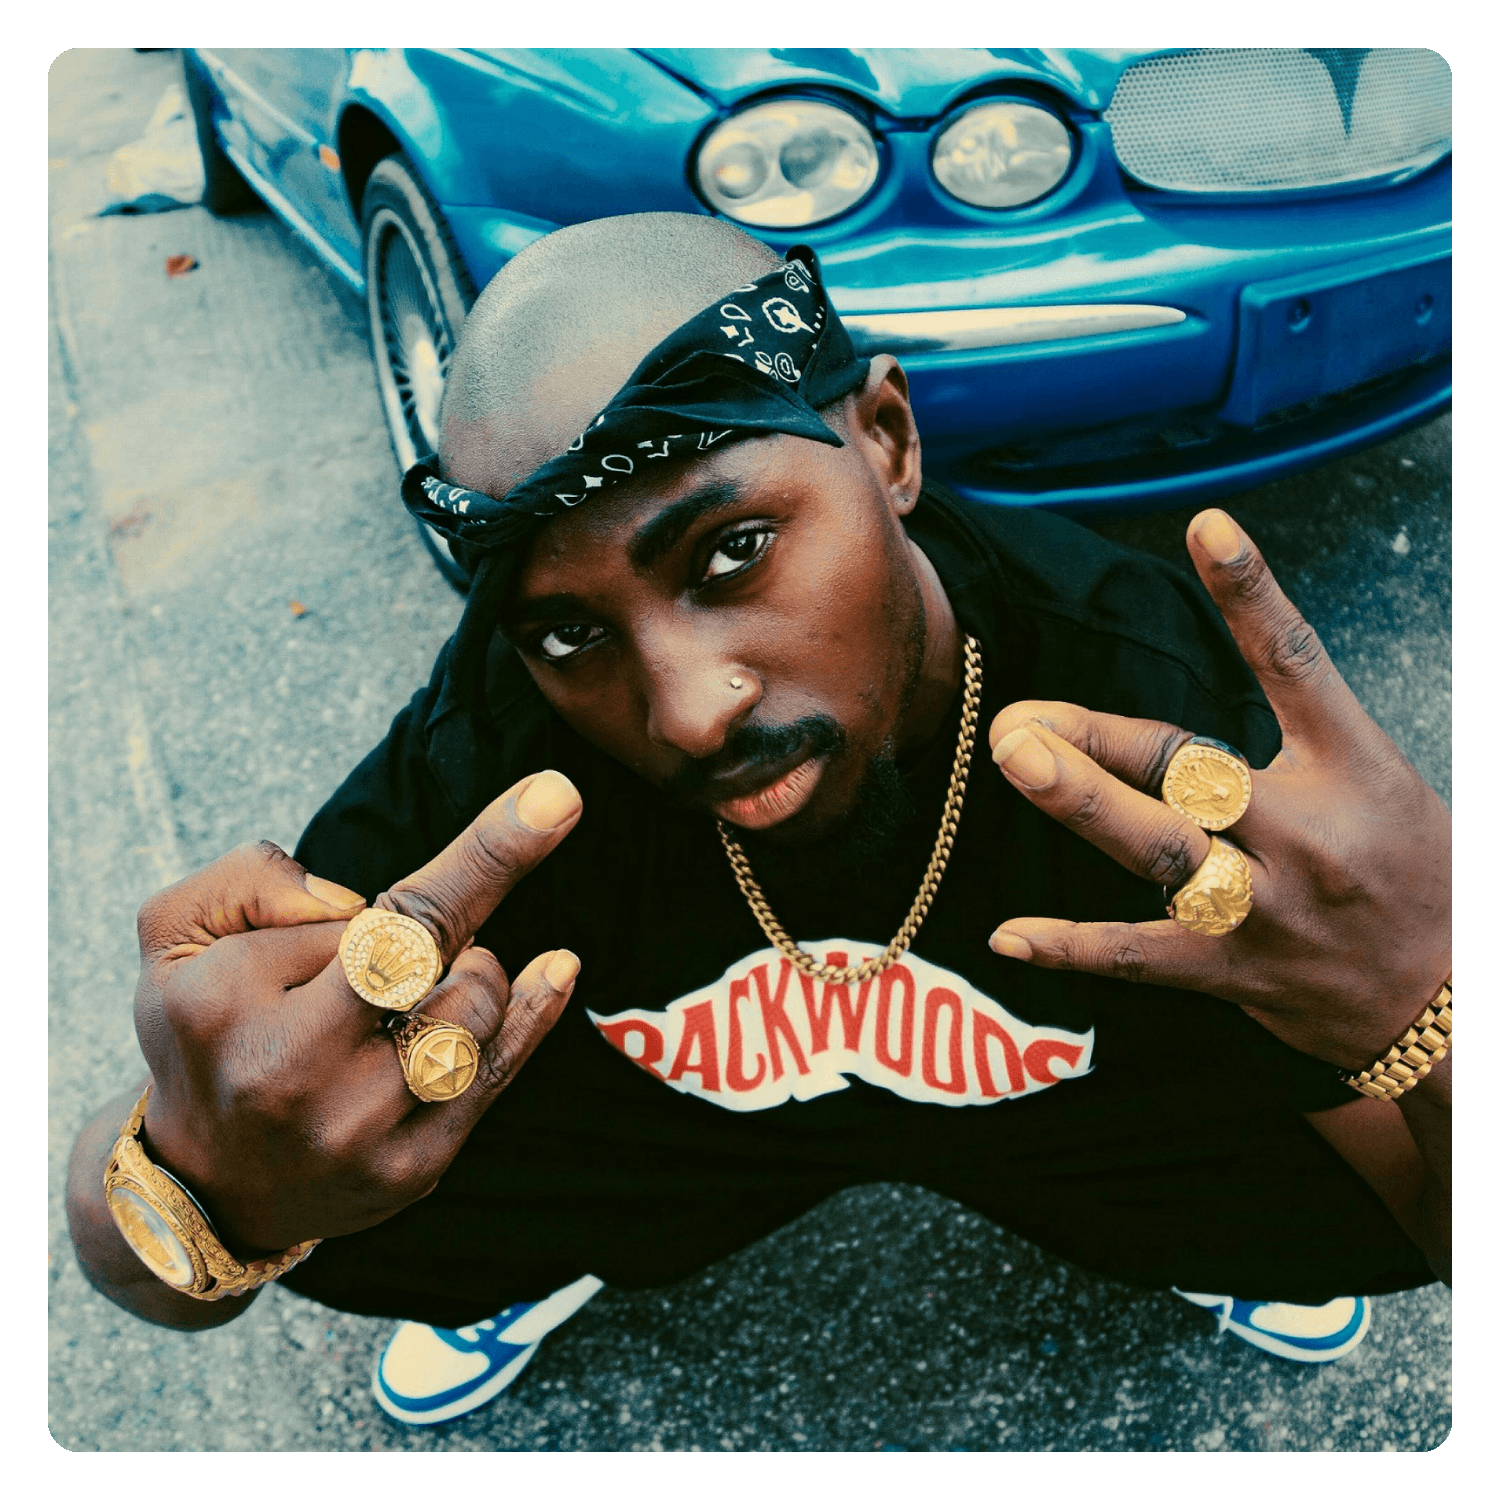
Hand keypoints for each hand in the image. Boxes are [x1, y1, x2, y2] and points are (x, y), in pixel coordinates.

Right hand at [131, 770, 582, 1253]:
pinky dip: (532, 1013)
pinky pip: (496, 1074)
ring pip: (471, 1008)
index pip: (369, 913)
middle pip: (429, 953)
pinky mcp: (409, 1171)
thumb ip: (249, 879)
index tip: (559, 795)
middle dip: (448, 915)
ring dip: (463, 973)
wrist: (204, 1184)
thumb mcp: (177, 934)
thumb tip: (355, 904)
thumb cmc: (203, 1031)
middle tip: (410, 942)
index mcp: (227, 1002)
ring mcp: (355, 1131)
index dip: (486, 852)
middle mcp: (292, 1073)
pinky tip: (557, 968)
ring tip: (406, 992)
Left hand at [986, 509, 1451, 1071]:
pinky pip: (1139, 956)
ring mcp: (1268, 907)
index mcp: (1354, 768)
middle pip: (1189, 768)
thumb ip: (1298, 730)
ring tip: (1016, 760)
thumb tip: (1206, 669)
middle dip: (1099, 739)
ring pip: (1160, 850)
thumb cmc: (1410, 870)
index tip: (1206, 526)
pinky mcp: (1235, 971)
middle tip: (1019, 718)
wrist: (1455, 999)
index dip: (1251, 593)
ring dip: (1081, 802)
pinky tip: (1007, 935)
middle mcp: (1309, 834)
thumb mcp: (1378, 779)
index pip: (1295, 664)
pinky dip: (1070, 947)